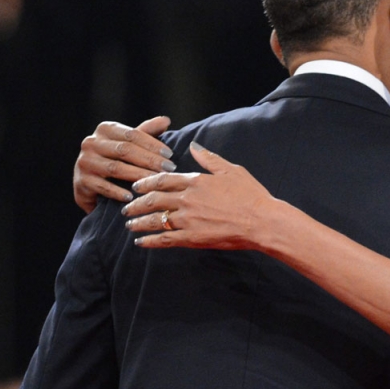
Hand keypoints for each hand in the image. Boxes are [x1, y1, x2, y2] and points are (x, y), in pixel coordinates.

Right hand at [74, 116, 175, 212]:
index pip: (132, 134)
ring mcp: (85, 161)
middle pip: (125, 150)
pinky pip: (103, 186)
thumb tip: (166, 120)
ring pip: (116, 168)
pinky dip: (118, 192)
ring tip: (156, 182)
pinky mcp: (81, 181)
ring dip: (138, 175)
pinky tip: (133, 196)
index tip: (170, 155)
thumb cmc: (115, 159)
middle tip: (169, 169)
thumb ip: (146, 132)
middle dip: (149, 160)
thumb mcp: (129, 143)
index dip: (152, 144)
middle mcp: (91, 142)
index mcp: (105, 129)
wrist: (90, 183)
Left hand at [122, 142, 283, 250]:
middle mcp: (187, 199)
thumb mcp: (231, 170)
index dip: (146, 183)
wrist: (262, 221)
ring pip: (155, 220)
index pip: (162, 180)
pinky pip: (165, 239)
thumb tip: (193, 145)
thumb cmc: (251, 195)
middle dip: (137, 204)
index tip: (136, 187)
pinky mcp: (192, 238)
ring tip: (130, 225)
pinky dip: (150, 241)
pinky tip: (141, 243)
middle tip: (127, 208)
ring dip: (139, 222)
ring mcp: (188, 220)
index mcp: (195, 182)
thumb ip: (209, 159)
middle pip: (153, 200)